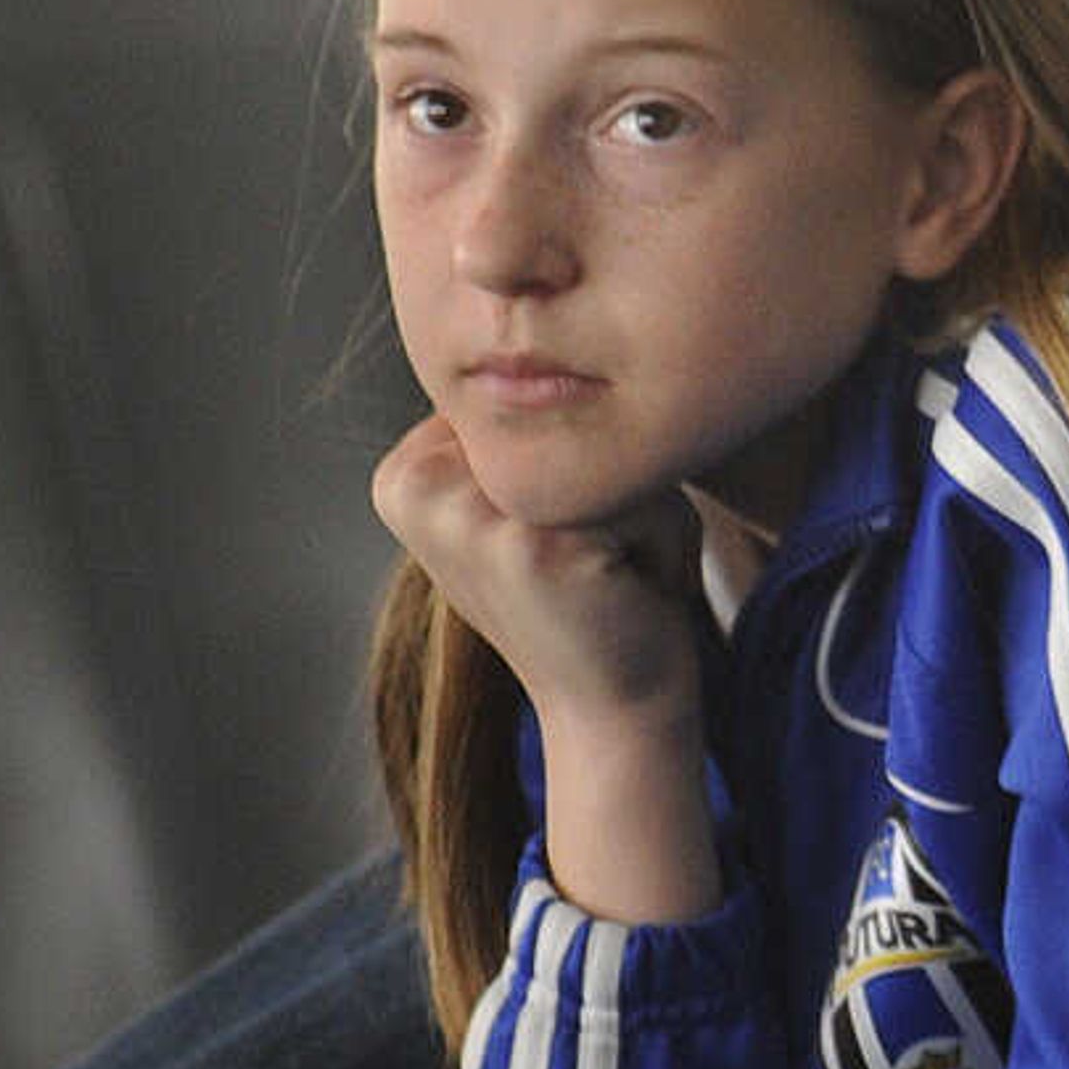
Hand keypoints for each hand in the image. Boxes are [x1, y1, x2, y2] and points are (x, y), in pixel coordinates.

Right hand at [372, 412, 704, 726]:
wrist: (612, 705)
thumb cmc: (593, 590)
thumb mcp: (534, 502)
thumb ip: (532, 435)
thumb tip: (562, 363)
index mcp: (404, 474)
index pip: (528, 396)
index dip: (570, 458)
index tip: (554, 535)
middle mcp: (417, 488)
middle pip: (565, 410)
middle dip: (608, 479)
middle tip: (591, 558)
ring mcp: (467, 516)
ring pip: (608, 449)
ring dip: (640, 505)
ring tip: (611, 567)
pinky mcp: (531, 544)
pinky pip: (641, 491)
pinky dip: (663, 533)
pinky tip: (627, 584)